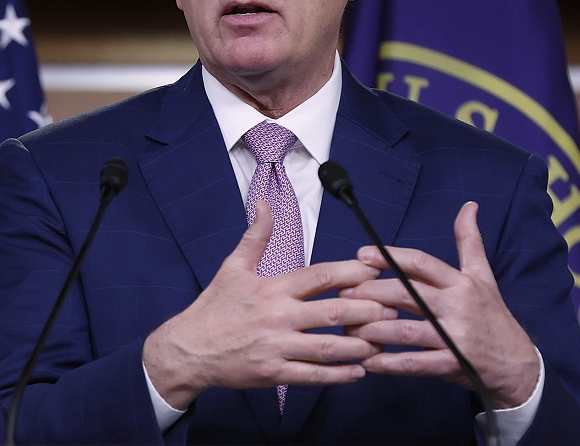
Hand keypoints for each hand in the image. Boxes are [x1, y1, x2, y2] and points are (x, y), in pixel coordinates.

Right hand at [142, 200, 396, 409]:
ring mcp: (276, 348)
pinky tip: (358, 371)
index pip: (318, 277)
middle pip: (331, 314)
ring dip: (358, 346)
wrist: (188, 349)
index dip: (350, 274)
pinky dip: (339, 375)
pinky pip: (313, 376)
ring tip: (381, 342)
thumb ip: (255, 235)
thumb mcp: (232, 266)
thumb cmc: (213, 307)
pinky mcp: (273, 374)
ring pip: (328, 348)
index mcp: (271, 288)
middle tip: (392, 309)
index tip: (374, 271)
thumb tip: (263, 203)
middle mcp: (277, 317)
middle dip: (366, 311)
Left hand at [342, 202, 539, 408]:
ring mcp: (454, 338)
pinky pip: (414, 364)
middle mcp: (456, 307)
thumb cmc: (493, 316)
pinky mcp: (452, 365)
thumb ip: (469, 241)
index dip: (389, 257)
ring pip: (404, 330)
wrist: (519, 365)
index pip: (420, 263)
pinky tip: (367, 360)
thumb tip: (469, 205)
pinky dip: (389, 363)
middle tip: (344, 293)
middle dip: (371, 292)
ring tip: (348, 326)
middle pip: (406, 294)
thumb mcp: (483, 276)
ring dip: (372, 328)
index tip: (362, 255)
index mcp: (460, 283)